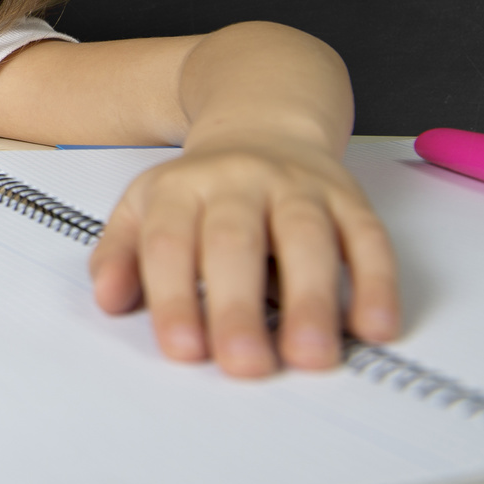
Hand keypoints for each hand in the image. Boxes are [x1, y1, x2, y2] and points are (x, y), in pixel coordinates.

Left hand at [88, 139, 399, 376]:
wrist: (261, 121)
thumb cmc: (201, 188)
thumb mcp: (144, 209)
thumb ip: (122, 255)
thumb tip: (108, 299)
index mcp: (180, 187)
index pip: (169, 242)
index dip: (174, 296)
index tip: (183, 349)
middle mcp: (238, 180)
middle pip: (234, 241)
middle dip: (238, 305)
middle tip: (244, 363)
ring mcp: (298, 186)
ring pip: (306, 237)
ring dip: (311, 299)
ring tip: (310, 355)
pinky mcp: (349, 198)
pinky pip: (367, 237)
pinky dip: (375, 283)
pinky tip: (373, 328)